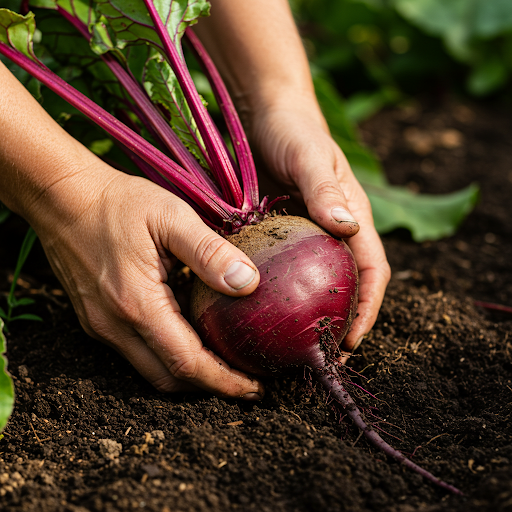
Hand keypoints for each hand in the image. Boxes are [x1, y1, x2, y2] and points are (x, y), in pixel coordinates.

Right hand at [31, 164, 263, 398]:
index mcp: (137, 303)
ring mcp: (101, 325)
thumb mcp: (171, 216)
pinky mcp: (96, 319)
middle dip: (211, 387)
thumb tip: (249, 283)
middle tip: (248, 383)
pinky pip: (137, 351)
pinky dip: (169, 355)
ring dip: (190, 375)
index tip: (256, 389)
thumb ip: (210, 252)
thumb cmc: (117, 203)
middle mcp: (115, 325)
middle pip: (169, 378)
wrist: (62, 196)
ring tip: (225, 364)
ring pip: (151, 370)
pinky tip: (192, 336)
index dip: (224, 381)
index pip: (187, 362)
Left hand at [249, 103, 390, 354]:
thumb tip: (347, 227)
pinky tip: (263, 315)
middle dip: (342, 323)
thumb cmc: (293, 131)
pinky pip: (285, 272)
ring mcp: (306, 236)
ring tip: (294, 348)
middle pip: (348, 286)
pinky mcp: (279, 235)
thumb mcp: (310, 156)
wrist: (266, 115)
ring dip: (312, 316)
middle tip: (323, 356)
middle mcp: (332, 233)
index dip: (368, 307)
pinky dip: (282, 296)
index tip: (352, 340)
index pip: (372, 270)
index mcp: (352, 217)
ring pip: (316, 285)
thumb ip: (326, 190)